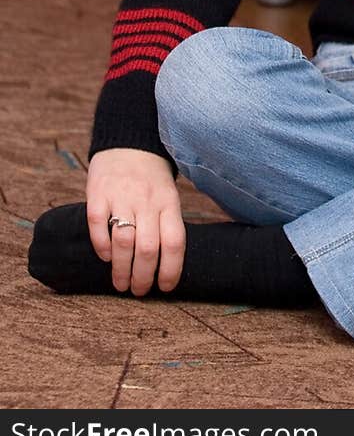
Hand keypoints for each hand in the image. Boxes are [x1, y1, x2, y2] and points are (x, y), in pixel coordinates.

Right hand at [86, 148, 184, 296]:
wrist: (129, 144)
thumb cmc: (151, 180)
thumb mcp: (168, 196)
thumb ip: (167, 224)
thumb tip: (166, 266)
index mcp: (168, 202)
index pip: (174, 242)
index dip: (171, 269)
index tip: (165, 288)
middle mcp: (146, 200)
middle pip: (147, 248)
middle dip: (142, 277)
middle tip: (138, 291)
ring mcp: (122, 196)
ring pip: (123, 241)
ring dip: (121, 269)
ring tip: (121, 284)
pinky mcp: (98, 193)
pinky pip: (98, 224)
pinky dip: (101, 246)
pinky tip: (105, 257)